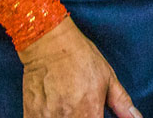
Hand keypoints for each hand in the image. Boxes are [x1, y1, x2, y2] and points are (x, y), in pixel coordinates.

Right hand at [19, 19, 142, 117]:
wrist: (48, 42)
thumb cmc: (80, 56)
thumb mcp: (107, 77)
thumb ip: (121, 103)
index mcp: (90, 113)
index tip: (96, 114)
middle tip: (80, 108)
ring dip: (65, 117)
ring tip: (66, 105)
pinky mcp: (31, 115)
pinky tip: (54, 109)